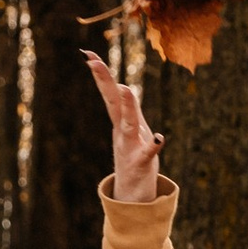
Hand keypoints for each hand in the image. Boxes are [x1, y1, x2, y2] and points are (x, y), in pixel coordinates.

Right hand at [85, 48, 163, 203]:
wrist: (133, 194)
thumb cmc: (135, 156)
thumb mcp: (131, 129)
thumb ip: (127, 108)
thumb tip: (119, 85)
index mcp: (121, 121)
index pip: (110, 93)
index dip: (101, 74)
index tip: (88, 54)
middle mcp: (122, 131)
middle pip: (113, 102)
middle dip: (104, 81)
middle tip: (93, 62)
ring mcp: (130, 146)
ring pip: (128, 123)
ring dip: (128, 107)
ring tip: (127, 89)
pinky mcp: (142, 162)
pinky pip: (147, 152)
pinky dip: (153, 145)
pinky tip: (159, 138)